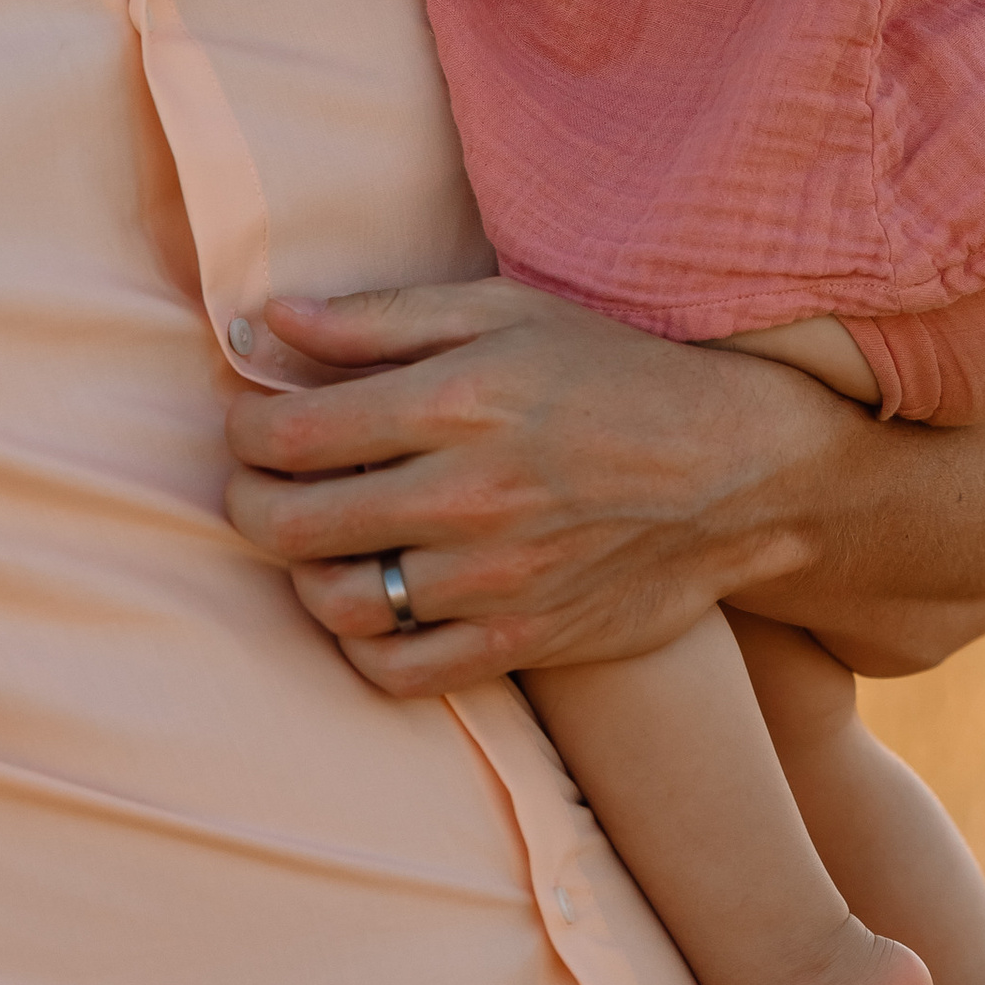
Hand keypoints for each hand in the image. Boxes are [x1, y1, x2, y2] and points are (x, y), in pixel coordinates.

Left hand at [221, 278, 831, 691]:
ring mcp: (494, 578)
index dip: (243, 428)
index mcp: (456, 400)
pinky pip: (398, 673)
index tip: (251, 421)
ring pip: (334, 603)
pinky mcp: (522, 639)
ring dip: (301, 573)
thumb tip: (262, 324)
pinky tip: (370, 602)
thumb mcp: (503, 311)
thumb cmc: (615, 373)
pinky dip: (360, 645)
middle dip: (249, 500)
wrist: (741, 469)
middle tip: (260, 483)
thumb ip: (377, 318)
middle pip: (290, 523)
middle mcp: (467, 495)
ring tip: (318, 540)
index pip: (289, 433)